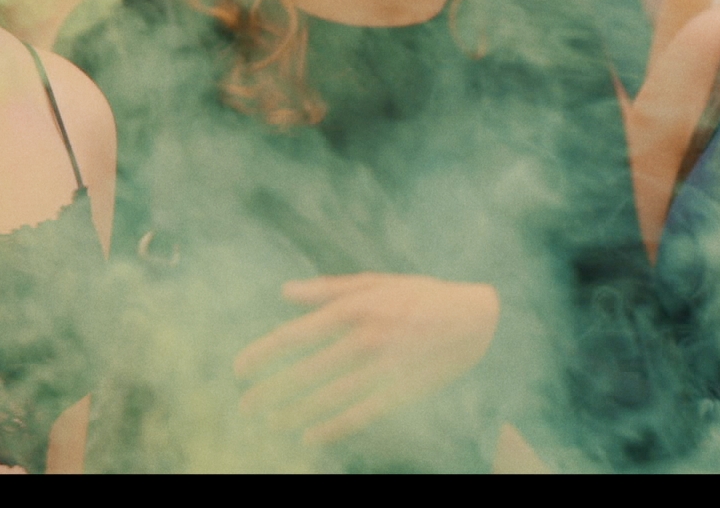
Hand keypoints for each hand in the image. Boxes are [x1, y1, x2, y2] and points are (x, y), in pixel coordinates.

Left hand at [234, 272, 499, 444]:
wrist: (480, 319)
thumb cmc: (422, 295)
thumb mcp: (375, 282)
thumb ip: (327, 289)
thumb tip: (285, 292)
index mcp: (355, 309)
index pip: (296, 335)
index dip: (264, 355)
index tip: (239, 369)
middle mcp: (365, 340)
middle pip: (307, 372)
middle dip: (271, 391)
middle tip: (245, 406)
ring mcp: (384, 369)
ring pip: (329, 398)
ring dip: (295, 413)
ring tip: (270, 422)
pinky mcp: (402, 391)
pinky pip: (361, 414)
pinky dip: (333, 428)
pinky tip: (310, 437)